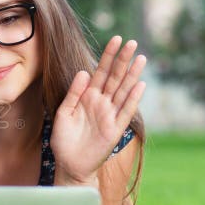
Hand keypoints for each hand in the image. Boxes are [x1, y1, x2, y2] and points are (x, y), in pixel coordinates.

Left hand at [51, 36, 145, 184]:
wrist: (69, 165)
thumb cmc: (64, 140)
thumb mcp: (63, 113)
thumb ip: (73, 93)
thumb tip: (84, 72)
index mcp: (87, 97)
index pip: (100, 72)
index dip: (108, 56)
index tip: (116, 39)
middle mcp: (101, 103)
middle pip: (114, 77)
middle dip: (123, 60)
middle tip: (132, 42)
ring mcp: (109, 115)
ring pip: (123, 91)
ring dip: (132, 75)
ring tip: (141, 58)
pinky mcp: (115, 129)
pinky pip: (125, 112)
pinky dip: (132, 99)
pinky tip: (139, 85)